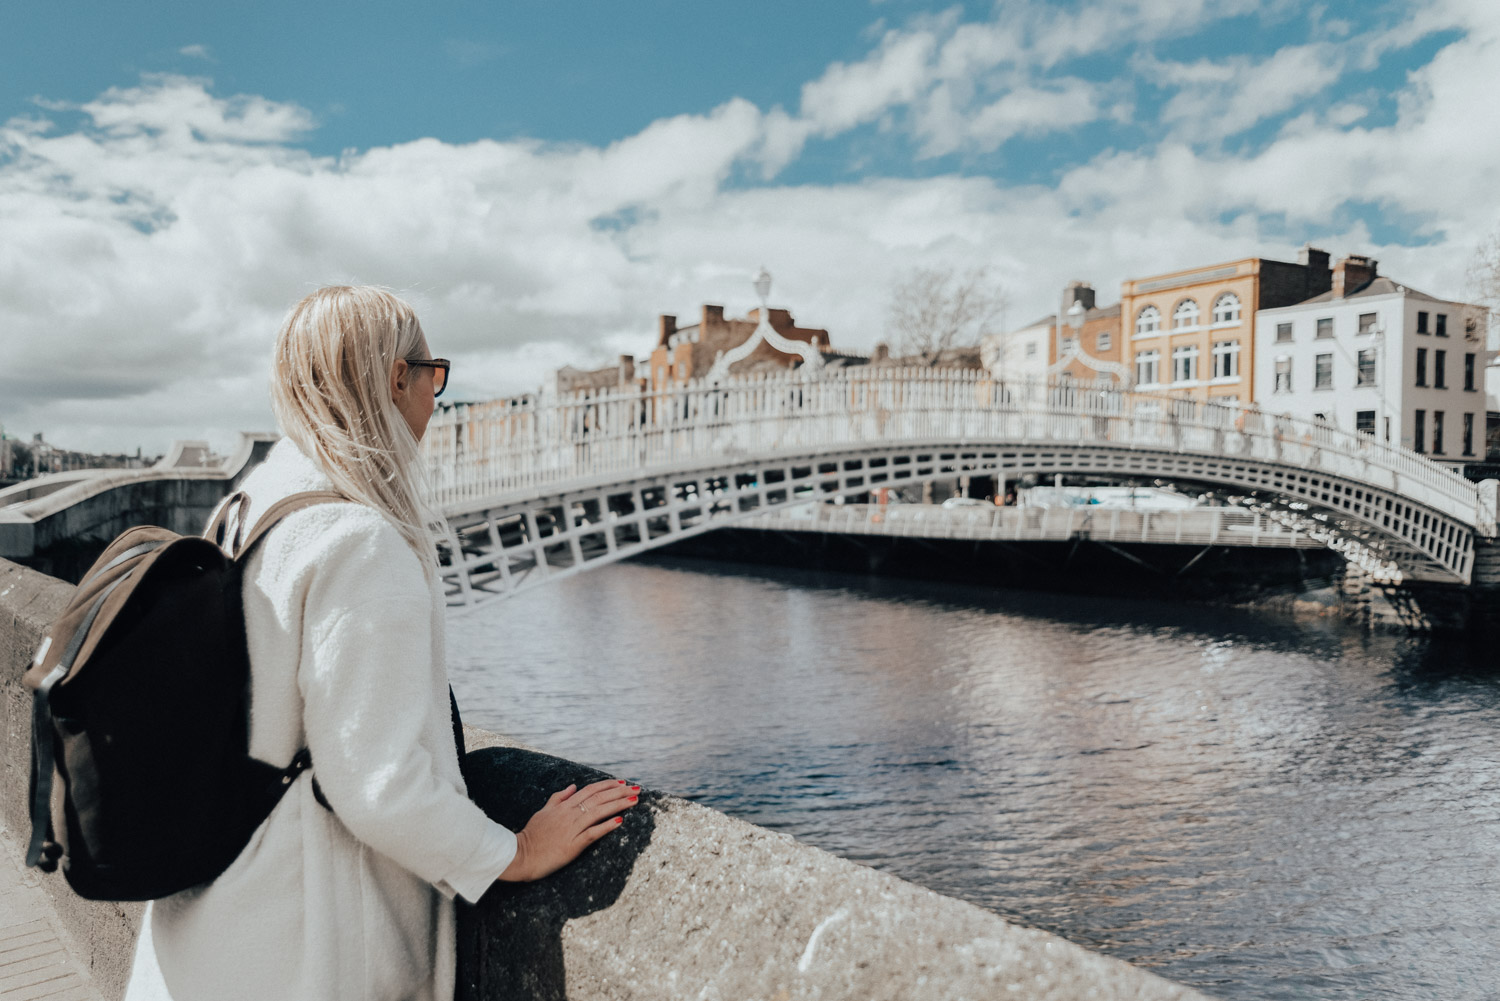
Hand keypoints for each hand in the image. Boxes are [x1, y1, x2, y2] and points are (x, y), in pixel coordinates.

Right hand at [497, 778, 639, 881]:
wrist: (520, 855)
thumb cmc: (531, 835)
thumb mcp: (544, 811)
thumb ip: (559, 798)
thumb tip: (573, 786)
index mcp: (564, 806)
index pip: (590, 790)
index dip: (608, 785)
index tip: (622, 782)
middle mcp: (569, 814)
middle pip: (598, 798)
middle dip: (619, 792)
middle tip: (637, 788)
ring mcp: (571, 829)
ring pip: (599, 812)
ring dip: (618, 805)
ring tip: (634, 800)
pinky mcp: (572, 845)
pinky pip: (592, 833)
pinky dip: (607, 826)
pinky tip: (620, 821)